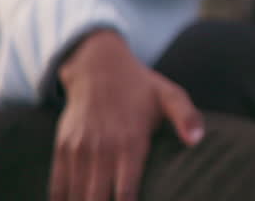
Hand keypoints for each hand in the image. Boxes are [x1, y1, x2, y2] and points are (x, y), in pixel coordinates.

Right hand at [51, 29, 203, 200]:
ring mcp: (79, 150)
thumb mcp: (170, 95)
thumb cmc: (140, 86)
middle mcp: (103, 150)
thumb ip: (186, 117)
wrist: (98, 66)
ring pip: (76, 196)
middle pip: (97, 200)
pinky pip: (57, 185)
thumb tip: (197, 141)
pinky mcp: (62, 148)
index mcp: (131, 142)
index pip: (126, 192)